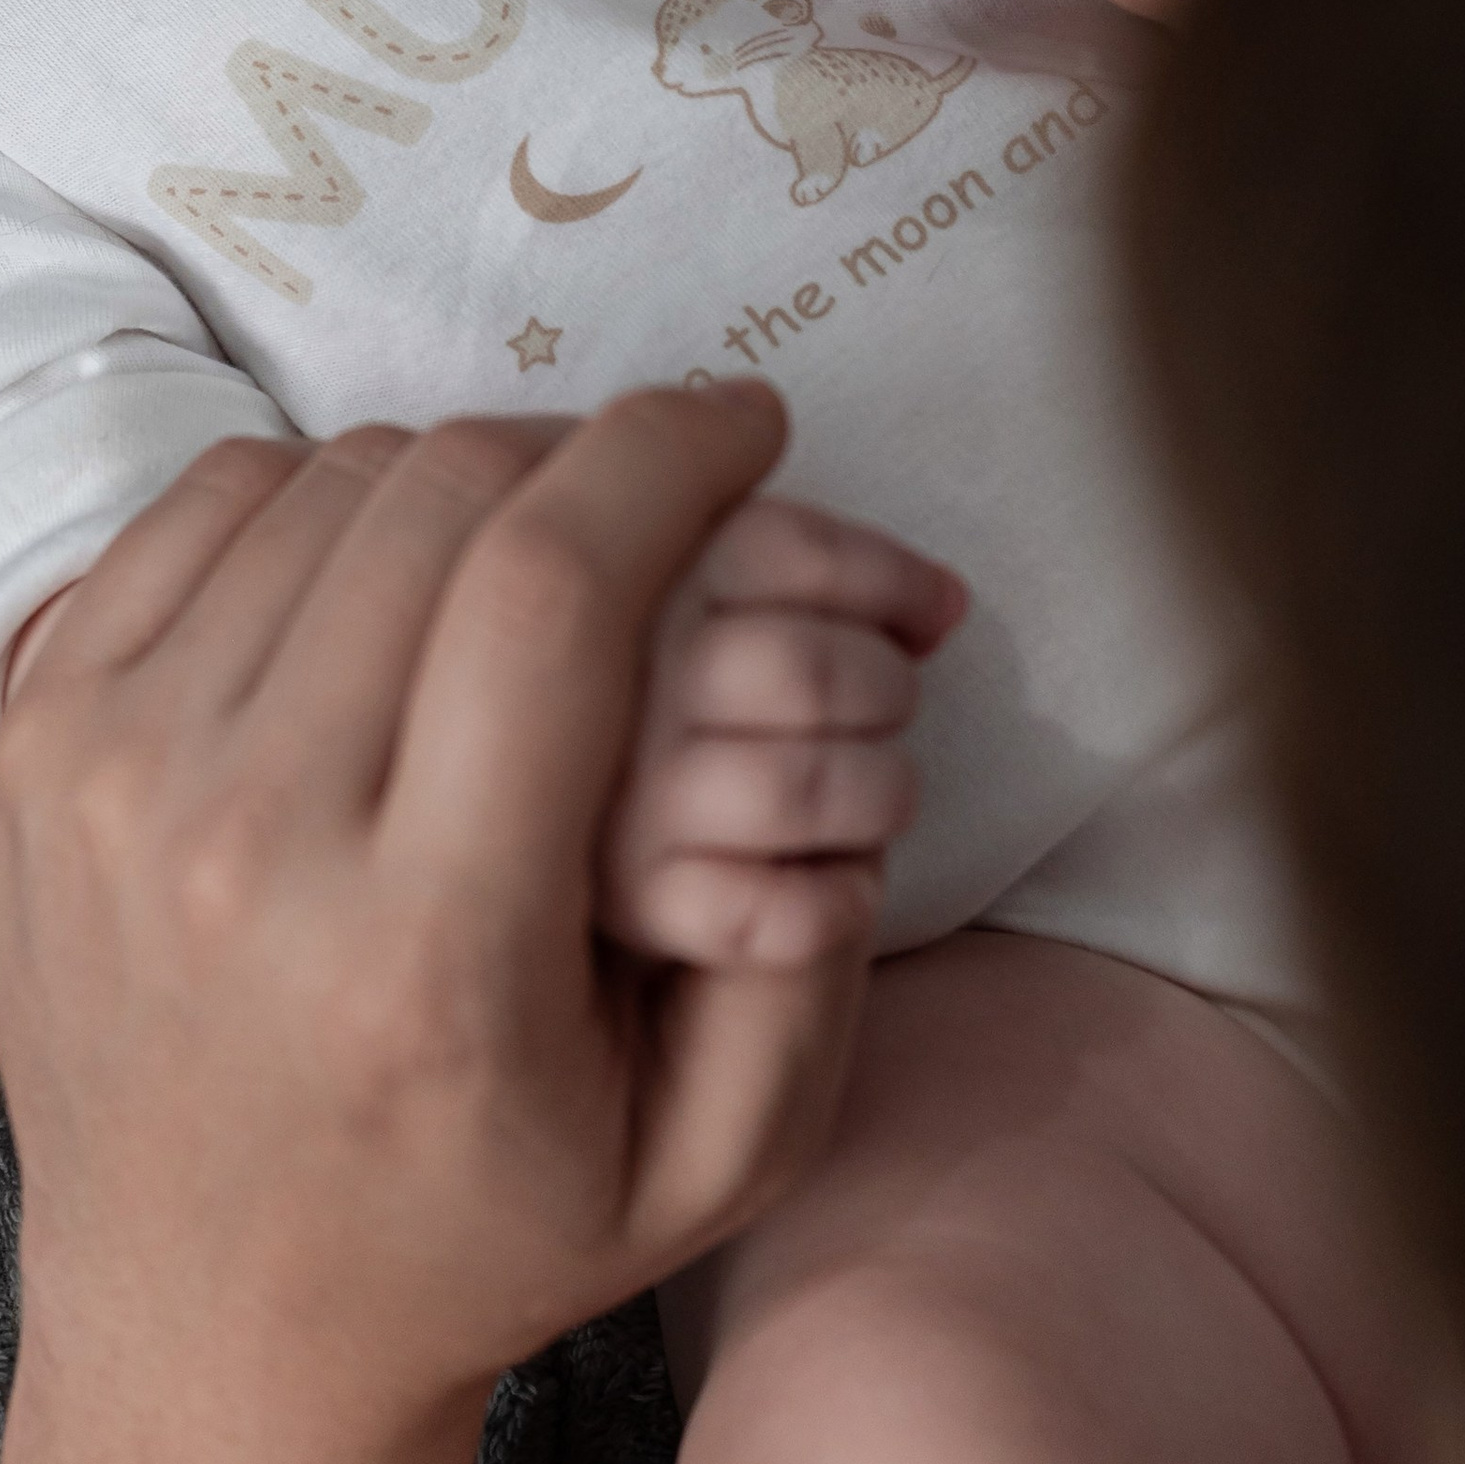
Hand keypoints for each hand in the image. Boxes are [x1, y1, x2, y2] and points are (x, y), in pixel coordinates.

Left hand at [0, 385, 870, 1463]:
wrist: (204, 1332)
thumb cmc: (473, 1237)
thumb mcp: (701, 1162)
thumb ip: (809, 950)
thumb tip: (844, 706)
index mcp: (424, 951)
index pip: (553, 589)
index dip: (671, 456)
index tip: (747, 424)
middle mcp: (245, 843)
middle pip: (441, 501)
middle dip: (585, 450)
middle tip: (657, 486)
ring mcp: (114, 777)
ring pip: (328, 483)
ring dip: (462, 471)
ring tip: (533, 533)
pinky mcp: (40, 738)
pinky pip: (210, 506)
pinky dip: (324, 494)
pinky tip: (388, 563)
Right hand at [597, 497, 963, 966]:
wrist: (517, 807)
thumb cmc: (653, 671)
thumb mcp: (695, 577)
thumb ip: (804, 567)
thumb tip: (947, 605)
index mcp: (631, 577)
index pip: (784, 548)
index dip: (889, 578)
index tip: (932, 614)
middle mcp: (616, 683)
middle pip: (811, 669)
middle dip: (887, 687)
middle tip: (883, 708)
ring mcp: (619, 797)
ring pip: (806, 789)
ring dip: (881, 791)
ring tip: (875, 794)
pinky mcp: (631, 904)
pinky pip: (772, 915)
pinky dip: (836, 902)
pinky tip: (839, 884)